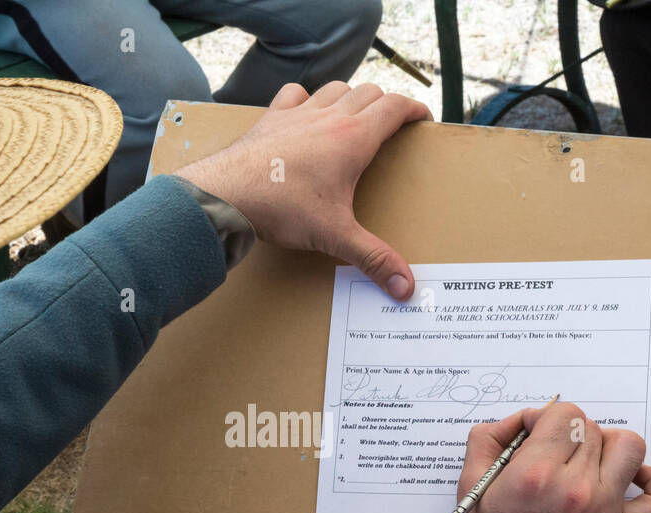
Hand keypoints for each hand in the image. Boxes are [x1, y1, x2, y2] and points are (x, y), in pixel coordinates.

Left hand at [176, 82, 431, 299]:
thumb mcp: (335, 235)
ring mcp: (298, 113)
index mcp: (353, 138)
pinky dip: (306, 97)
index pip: (394, 107)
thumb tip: (405, 286)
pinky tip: (304, 111)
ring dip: (349, 95)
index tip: (421, 118)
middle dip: (384, 104)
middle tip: (390, 124)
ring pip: (334, 88)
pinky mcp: (271, 118)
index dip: (413, 109)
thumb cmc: (284, 209)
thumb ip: (373, 258)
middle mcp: (329, 116)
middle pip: (368, 92)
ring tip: (353, 114)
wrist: (229, 194)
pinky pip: (294, 93)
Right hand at [453, 402, 650, 512]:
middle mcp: (574, 486)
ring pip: (628, 447)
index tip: (530, 436)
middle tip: (545, 455)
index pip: (562, 415)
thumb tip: (514, 422)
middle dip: (565, 434)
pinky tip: (633, 479)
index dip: (544, 418)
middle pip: (590, 429)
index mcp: (535, 473)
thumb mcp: (470, 489)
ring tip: (585, 460)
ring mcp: (602, 509)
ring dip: (607, 445)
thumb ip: (487, 442)